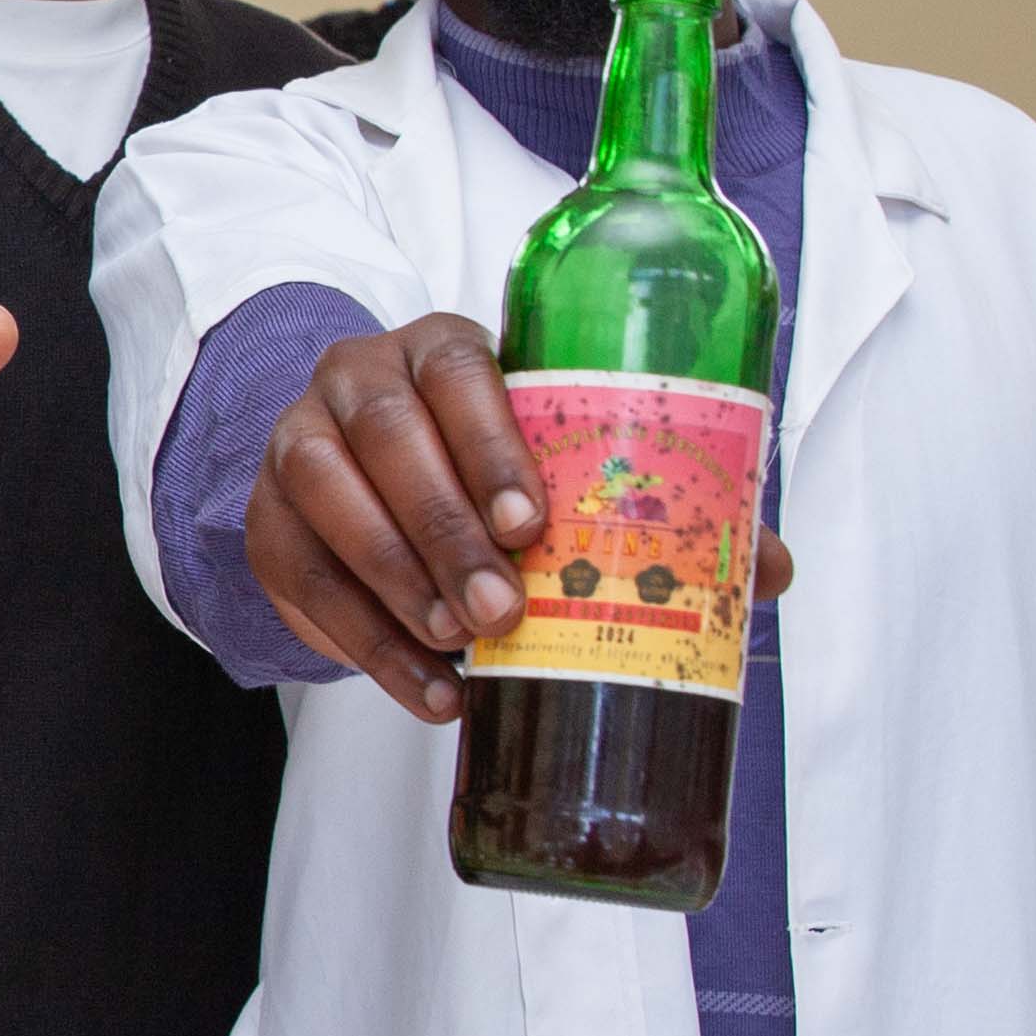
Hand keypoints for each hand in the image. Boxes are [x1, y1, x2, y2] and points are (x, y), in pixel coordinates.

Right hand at [248, 312, 793, 720]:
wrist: (371, 475)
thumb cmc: (490, 465)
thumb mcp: (557, 463)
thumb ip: (648, 504)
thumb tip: (768, 569)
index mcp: (442, 347)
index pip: (458, 369)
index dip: (491, 445)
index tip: (532, 523)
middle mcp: (360, 376)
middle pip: (388, 435)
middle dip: (445, 529)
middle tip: (500, 609)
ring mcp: (301, 439)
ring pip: (328, 495)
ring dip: (397, 579)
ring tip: (460, 645)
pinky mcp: (267, 515)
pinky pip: (302, 574)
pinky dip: (364, 641)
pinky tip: (427, 688)